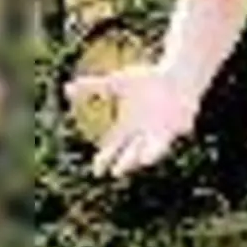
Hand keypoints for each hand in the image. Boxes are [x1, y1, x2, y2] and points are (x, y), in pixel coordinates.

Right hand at [64, 65, 199, 177]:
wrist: (177, 75)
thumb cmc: (147, 79)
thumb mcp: (117, 82)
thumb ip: (93, 86)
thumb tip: (66, 87)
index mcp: (127, 127)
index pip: (112, 148)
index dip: (104, 159)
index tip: (97, 170)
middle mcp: (143, 134)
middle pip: (132, 153)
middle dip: (126, 161)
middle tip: (118, 171)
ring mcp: (162, 132)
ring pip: (154, 149)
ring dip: (149, 153)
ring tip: (142, 159)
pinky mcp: (180, 126)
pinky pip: (176, 134)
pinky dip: (172, 137)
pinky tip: (166, 140)